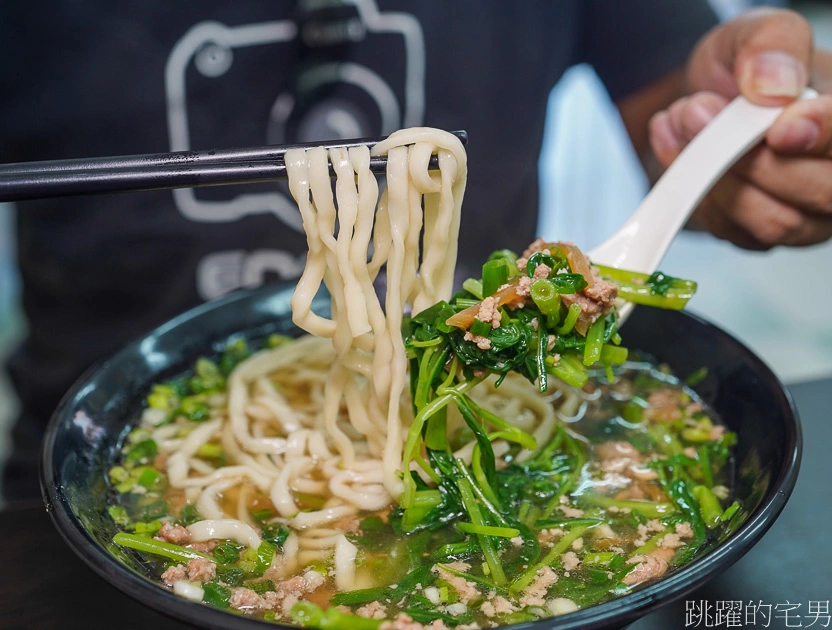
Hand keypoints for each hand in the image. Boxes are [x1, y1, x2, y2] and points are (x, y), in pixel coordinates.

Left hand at [649, 8, 831, 248]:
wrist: (701, 102)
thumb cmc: (744, 71)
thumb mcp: (760, 31)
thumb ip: (773, 45)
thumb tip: (774, 87)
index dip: (823, 135)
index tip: (778, 129)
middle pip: (819, 192)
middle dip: (751, 158)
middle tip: (699, 110)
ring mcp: (802, 213)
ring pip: (772, 220)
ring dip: (716, 175)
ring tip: (683, 119)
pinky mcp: (755, 234)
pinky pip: (729, 228)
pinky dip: (692, 187)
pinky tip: (674, 143)